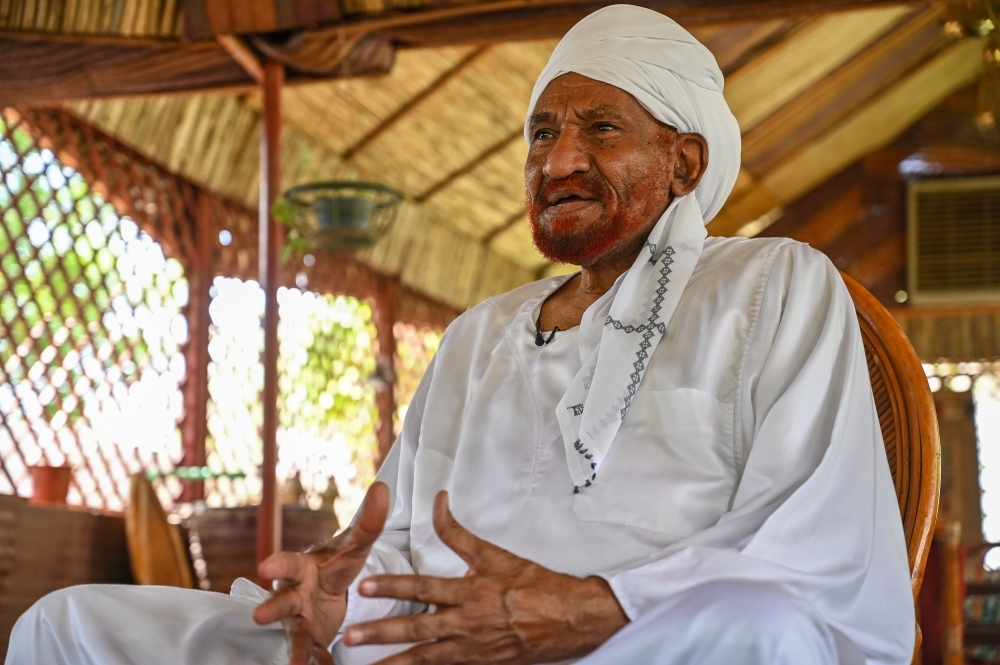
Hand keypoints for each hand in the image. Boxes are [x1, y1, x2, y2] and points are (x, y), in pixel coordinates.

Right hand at [253, 482, 389, 664]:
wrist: (327, 590)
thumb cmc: (336, 564)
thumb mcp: (354, 546)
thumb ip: (368, 522)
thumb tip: (383, 488)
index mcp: (304, 568)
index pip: (289, 563)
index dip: (278, 566)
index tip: (266, 568)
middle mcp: (295, 594)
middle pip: (282, 601)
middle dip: (272, 608)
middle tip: (260, 616)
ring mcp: (300, 620)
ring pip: (294, 634)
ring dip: (293, 648)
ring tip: (295, 664)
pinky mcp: (310, 640)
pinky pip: (310, 653)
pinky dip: (312, 662)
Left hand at [342, 491, 628, 663]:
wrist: (570, 618)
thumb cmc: (534, 584)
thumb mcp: (495, 555)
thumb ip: (459, 533)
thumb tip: (438, 501)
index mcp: (470, 592)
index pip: (423, 587)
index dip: (393, 586)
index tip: (365, 587)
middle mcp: (468, 623)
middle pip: (416, 628)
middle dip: (381, 633)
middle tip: (350, 638)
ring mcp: (473, 648)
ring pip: (426, 657)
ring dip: (395, 663)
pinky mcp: (481, 664)